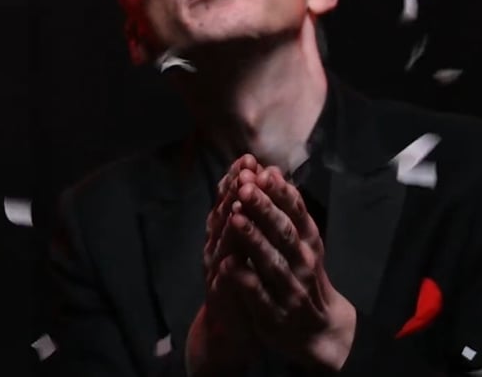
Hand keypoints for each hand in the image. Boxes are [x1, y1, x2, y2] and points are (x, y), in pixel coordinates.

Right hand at [187, 155, 263, 375]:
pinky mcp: (219, 295)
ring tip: (237, 209)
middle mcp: (216, 243)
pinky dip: (226, 270)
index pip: (230, 196)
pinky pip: (222, 281)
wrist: (232, 323)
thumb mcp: (251, 237)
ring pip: (220, 244)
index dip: (237, 177)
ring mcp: (215, 268)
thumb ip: (255, 207)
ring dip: (228, 227)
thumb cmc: (246, 273)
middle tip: (243, 176)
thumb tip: (266, 171)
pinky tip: (230, 261)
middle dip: (233, 194)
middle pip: (223, 213)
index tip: (248, 159)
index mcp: (226, 227)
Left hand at [218, 168, 356, 370]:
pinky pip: (259, 295)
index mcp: (308, 240)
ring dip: (254, 240)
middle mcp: (302, 261)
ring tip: (236, 219)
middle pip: (284, 232)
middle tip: (246, 187)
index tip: (263, 171)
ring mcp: (290, 288)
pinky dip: (245, 280)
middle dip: (265, 209)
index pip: (297, 211)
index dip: (280, 192)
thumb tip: (270, 168)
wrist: (318, 328)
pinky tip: (228, 265)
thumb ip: (285, 206)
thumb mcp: (301, 238)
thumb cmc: (302, 271)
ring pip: (272, 262)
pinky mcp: (274, 313)